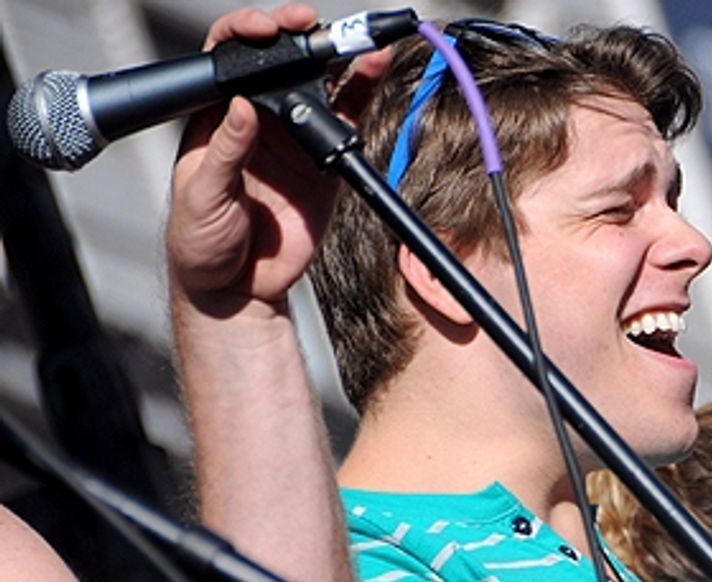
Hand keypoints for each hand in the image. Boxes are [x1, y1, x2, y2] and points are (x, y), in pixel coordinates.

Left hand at [165, 3, 391, 316]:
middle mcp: (257, 118)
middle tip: (309, 25)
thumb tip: (241, 107)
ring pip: (317, 82)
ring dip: (336, 56)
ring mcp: (292, 137)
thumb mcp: (201, 196)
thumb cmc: (202, 243)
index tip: (265, 30)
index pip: (228, 59)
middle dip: (295, 35)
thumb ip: (224, 151)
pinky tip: (373, 67)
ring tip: (356, 39)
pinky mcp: (323, 160)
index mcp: (216, 117)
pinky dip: (363, 90)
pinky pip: (346, 119)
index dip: (245, 34)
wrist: (238, 288)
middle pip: (277, 60)